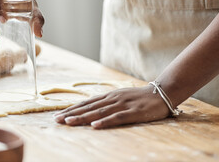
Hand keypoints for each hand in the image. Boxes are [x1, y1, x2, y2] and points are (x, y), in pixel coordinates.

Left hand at [53, 85, 169, 128]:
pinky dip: (105, 121)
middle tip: (57, 120)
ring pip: (98, 112)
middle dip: (71, 114)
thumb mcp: (119, 97)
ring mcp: (122, 104)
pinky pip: (117, 117)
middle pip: (88, 107)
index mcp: (108, 96)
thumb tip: (89, 109)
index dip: (71, 109)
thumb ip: (105, 102)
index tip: (58, 115)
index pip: (86, 103)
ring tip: (69, 122)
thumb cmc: (138, 97)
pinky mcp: (133, 112)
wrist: (161, 92)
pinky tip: (95, 125)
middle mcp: (112, 99)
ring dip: (83, 117)